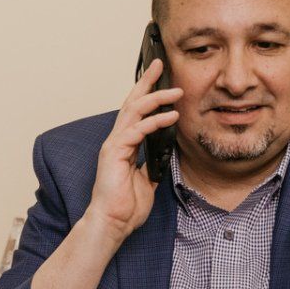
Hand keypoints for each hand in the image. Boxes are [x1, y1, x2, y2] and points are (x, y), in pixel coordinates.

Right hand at [83, 60, 180, 241]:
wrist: (112, 223)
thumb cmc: (126, 206)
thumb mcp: (146, 180)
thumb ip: (152, 163)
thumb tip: (164, 153)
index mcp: (123, 145)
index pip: (135, 112)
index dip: (146, 92)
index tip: (160, 77)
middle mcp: (116, 140)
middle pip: (131, 102)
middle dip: (147, 82)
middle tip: (161, 65)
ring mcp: (114, 145)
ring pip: (134, 111)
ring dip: (156, 98)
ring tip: (176, 92)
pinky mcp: (115, 153)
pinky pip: (137, 130)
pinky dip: (155, 121)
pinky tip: (170, 117)